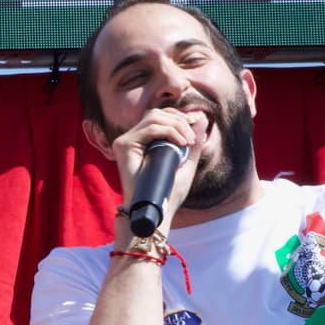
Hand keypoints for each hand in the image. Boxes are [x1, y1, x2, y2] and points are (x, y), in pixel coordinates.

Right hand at [110, 108, 206, 224]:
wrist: (155, 211)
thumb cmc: (169, 192)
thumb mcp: (186, 163)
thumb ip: (193, 143)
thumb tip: (201, 117)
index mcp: (144, 141)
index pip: (160, 116)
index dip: (179, 116)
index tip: (197, 124)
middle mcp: (132, 139)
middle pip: (157, 113)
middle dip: (180, 120)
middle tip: (193, 139)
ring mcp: (125, 141)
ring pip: (153, 117)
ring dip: (176, 125)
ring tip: (188, 141)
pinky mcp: (123, 145)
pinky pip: (150, 129)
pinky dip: (169, 132)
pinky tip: (181, 143)